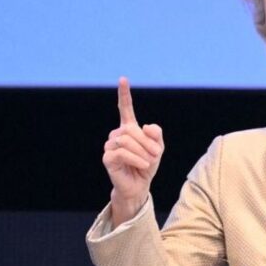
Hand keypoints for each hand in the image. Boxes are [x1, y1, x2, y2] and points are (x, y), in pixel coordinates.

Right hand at [102, 77, 164, 224]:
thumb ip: (156, 135)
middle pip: (131, 129)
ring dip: (142, 151)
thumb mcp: (158, 148)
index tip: (123, 79)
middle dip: (147, 142)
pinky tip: (142, 164)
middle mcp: (117, 134)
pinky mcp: (107, 158)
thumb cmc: (147, 165)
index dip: (124, 94)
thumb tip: (146, 126)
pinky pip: (121, 152)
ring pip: (126, 140)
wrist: (139, 185)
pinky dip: (135, 158)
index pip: (125, 108)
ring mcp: (110, 145)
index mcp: (129, 128)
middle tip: (157, 154)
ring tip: (149, 161)